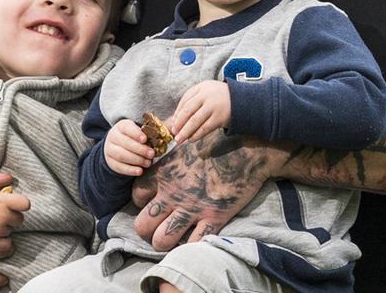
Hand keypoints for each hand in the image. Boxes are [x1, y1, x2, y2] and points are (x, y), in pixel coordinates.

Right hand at [105, 119, 152, 175]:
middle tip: (152, 154)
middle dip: (140, 149)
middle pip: (125, 143)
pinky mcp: (110, 162)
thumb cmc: (133, 137)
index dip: (136, 134)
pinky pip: (119, 167)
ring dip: (137, 160)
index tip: (145, 139)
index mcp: (122, 126)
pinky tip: (140, 171)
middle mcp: (113, 137)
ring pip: (121, 155)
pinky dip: (130, 170)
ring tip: (148, 163)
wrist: (116, 145)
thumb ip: (150, 132)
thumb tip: (167, 134)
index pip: (127, 128)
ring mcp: (109, 150)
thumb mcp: (139, 130)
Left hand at [131, 130, 282, 250]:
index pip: (137, 195)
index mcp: (163, 172)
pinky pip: (193, 244)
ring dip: (164, 242)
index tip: (153, 202)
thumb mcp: (186, 142)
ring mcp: (192, 208)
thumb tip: (158, 150)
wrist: (249, 147)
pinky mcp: (213, 218)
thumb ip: (168, 152)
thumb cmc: (218, 139)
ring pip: (162, 240)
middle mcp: (172, 193)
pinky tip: (193, 240)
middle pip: (142, 225)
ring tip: (172, 239)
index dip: (142, 202)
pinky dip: (191, 246)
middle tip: (157, 228)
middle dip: (147, 230)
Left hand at [169, 81, 230, 143]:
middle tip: (174, 133)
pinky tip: (191, 139)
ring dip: (185, 132)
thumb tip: (177, 118)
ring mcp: (213, 107)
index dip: (177, 113)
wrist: (242, 100)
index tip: (173, 123)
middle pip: (188, 111)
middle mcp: (206, 96)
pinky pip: (204, 128)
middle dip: (179, 123)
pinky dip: (196, 135)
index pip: (185, 100)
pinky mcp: (219, 118)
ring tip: (180, 139)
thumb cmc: (220, 97)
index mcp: (201, 87)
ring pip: (194, 121)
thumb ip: (194, 100)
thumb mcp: (207, 91)